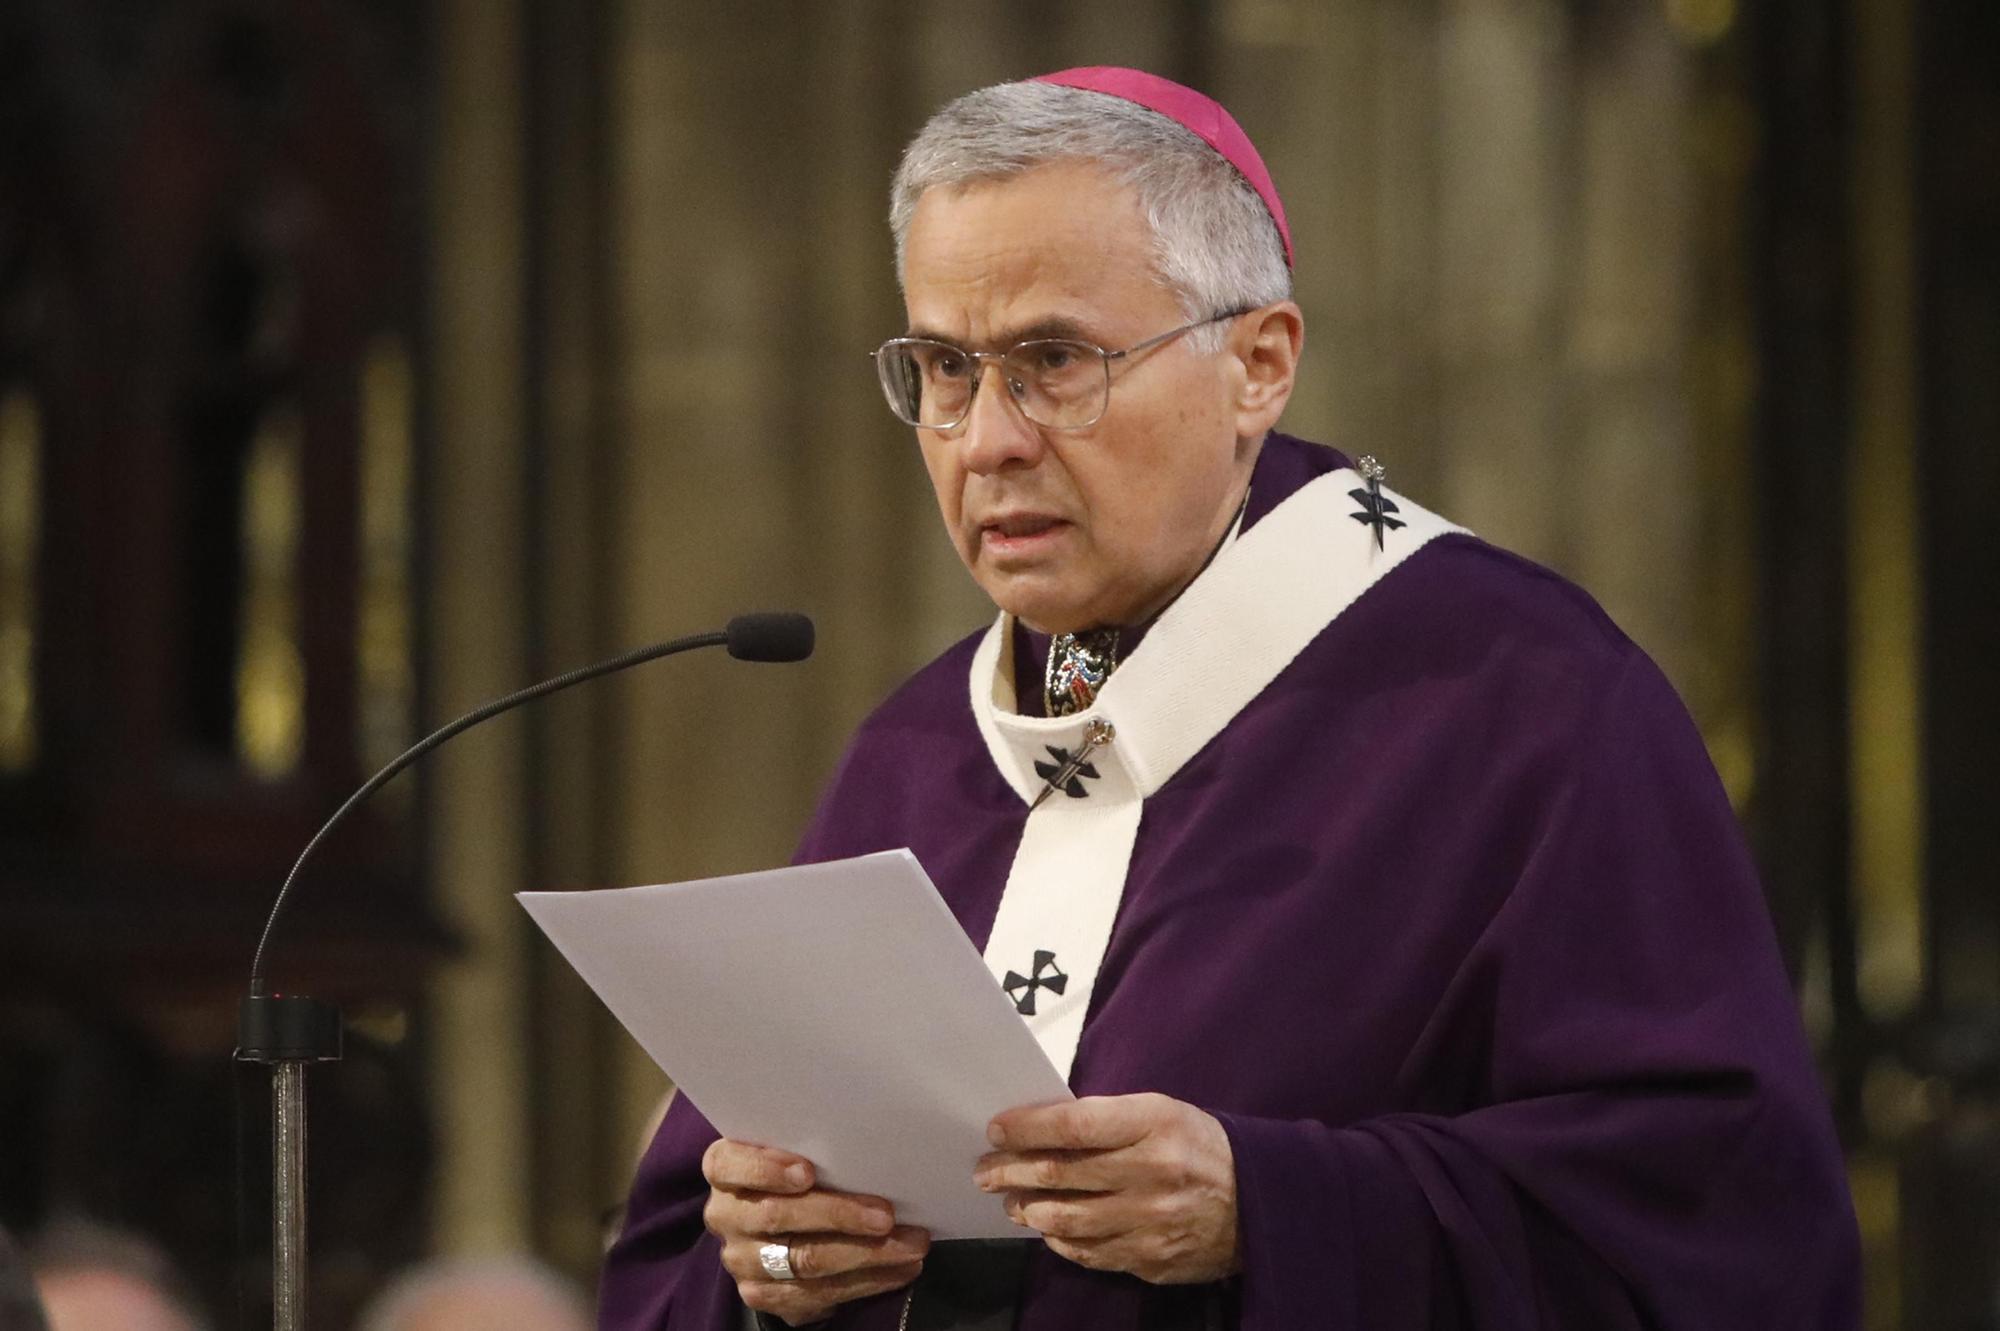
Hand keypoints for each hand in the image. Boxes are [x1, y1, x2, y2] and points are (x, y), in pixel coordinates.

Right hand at [703, 1139, 929, 1326]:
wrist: (776, 1227)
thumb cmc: (794, 1171)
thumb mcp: (794, 1150)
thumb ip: (815, 1148)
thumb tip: (876, 1145)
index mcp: (724, 1168)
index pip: (731, 1164)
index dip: (767, 1168)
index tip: (808, 1172)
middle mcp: (725, 1215)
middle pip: (778, 1215)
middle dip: (839, 1215)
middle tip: (888, 1216)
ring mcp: (742, 1260)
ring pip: (805, 1259)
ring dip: (866, 1254)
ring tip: (911, 1245)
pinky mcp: (763, 1295)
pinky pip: (818, 1294)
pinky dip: (867, 1281)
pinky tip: (900, 1270)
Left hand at [975, 1092, 1240, 1284]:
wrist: (1260, 1202)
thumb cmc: (1199, 1146)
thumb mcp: (1162, 1113)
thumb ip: (1107, 1120)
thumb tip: (1043, 1130)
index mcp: (1154, 1124)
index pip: (1074, 1124)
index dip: (1027, 1128)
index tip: (996, 1129)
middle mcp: (1152, 1173)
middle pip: (1061, 1174)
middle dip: (1012, 1171)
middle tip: (985, 1170)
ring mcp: (1150, 1222)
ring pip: (1067, 1219)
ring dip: (1028, 1209)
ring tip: (1011, 1201)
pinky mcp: (1151, 1260)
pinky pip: (1089, 1253)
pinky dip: (1060, 1241)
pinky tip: (1047, 1229)